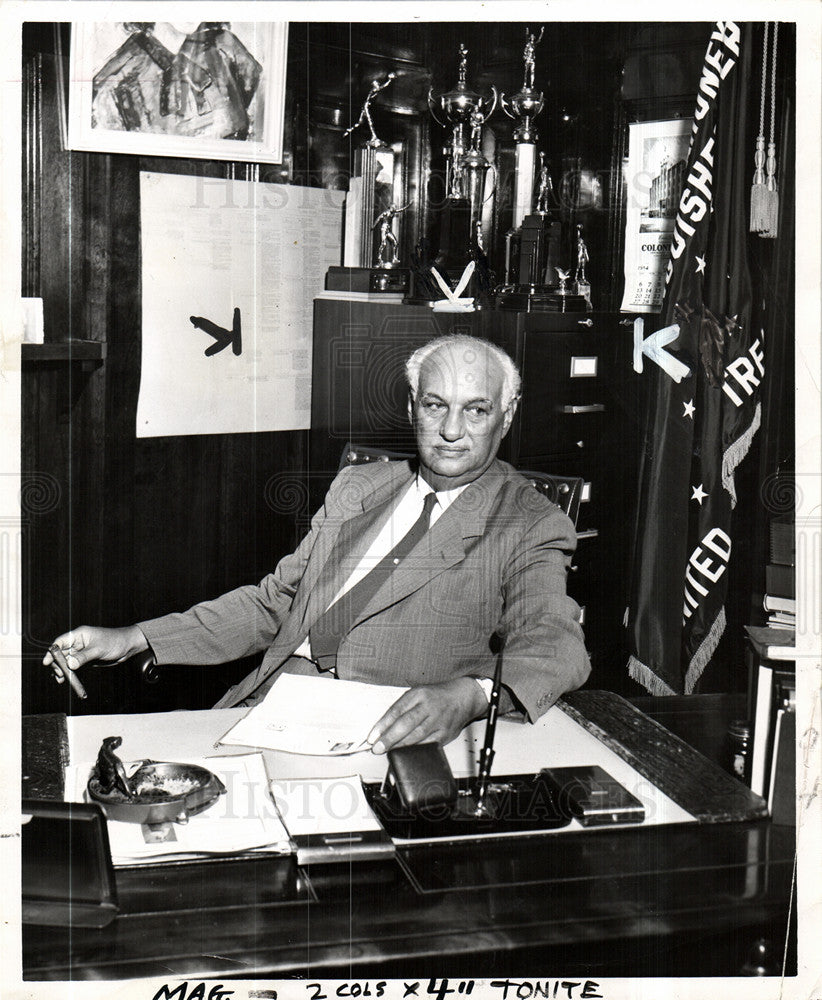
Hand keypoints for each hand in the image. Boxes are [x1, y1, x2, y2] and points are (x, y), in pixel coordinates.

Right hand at [42, 625, 148, 684]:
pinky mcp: (86, 660)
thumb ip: (84, 657)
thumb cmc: (115, 642)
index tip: (47, 662)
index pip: (61, 642)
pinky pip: (74, 667)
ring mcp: (82, 652)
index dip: (52, 652)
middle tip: (58, 674)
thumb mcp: (99, 649)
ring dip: (62, 670)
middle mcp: (78, 643)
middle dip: (57, 664)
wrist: (128, 646)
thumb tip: (70, 664)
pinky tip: (66, 679)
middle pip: (61, 653)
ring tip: (60, 679)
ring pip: (67, 661)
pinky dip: (70, 673)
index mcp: (80, 635)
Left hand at [368, 677, 486, 753]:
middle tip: (377, 748)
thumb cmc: (436, 696)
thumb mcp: (417, 694)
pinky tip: (406, 753)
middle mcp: (428, 706)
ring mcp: (438, 720)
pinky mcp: (445, 733)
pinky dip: (415, 749)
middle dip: (389, 738)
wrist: (463, 696)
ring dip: (400, 746)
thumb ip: (401, 708)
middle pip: (406, 724)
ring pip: (416, 736)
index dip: (382, 726)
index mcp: (418, 694)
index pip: (396, 711)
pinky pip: (428, 744)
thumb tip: (383, 729)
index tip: (372, 737)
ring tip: (388, 751)